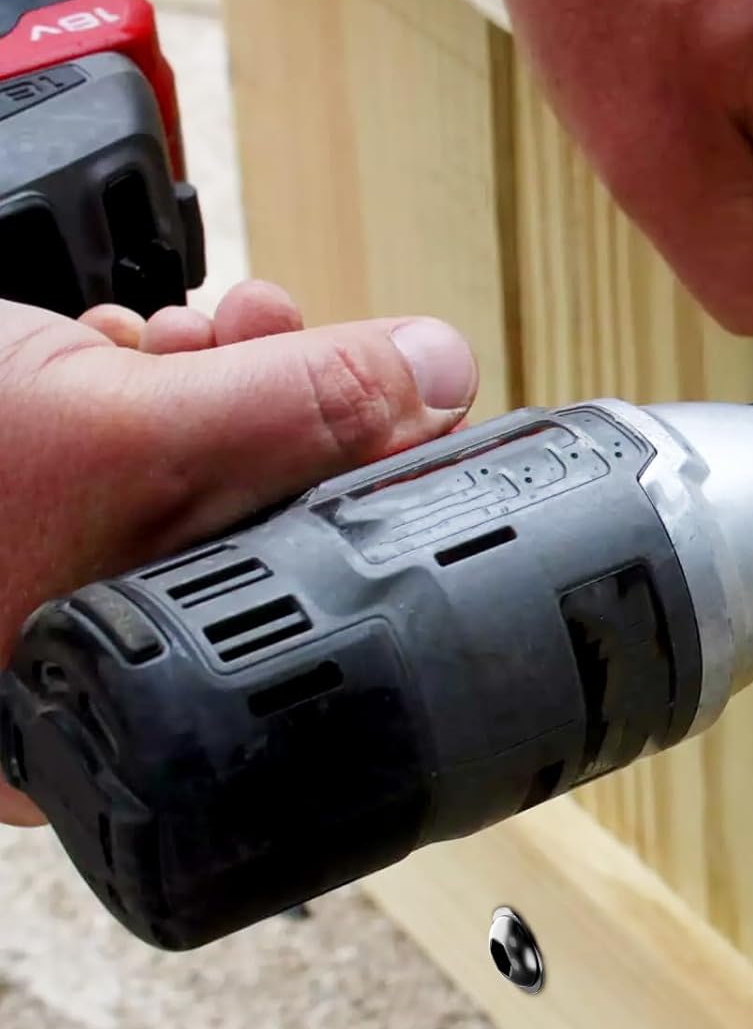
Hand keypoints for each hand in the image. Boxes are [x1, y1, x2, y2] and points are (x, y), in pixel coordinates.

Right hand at [0, 282, 477, 825]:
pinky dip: (139, 372)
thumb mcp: (116, 429)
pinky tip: (114, 346)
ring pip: (200, 458)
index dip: (371, 478)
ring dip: (214, 369)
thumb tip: (437, 371)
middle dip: (286, 400)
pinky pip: (128, 436)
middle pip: (263, 509)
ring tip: (173, 333)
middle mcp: (101, 645)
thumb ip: (289, 407)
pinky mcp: (35, 495)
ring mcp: (62, 568)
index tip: (411, 394)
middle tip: (268, 333)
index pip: (313, 591)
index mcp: (127, 695)